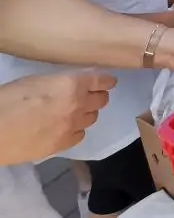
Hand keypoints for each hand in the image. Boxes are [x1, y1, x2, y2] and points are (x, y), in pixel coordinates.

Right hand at [0, 71, 116, 164]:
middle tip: (91, 97)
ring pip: (91, 119)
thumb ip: (60, 82)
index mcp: (72, 85)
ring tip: (76, 113)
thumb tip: (72, 85)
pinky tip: (67, 129)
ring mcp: (72, 126)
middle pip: (101, 101)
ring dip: (87, 114)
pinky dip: (76, 131)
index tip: (110, 82)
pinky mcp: (62, 145)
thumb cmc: (8, 99)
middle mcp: (78, 105)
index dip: (106, 81)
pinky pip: (79, 136)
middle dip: (98, 97)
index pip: (100, 81)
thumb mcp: (36, 81)